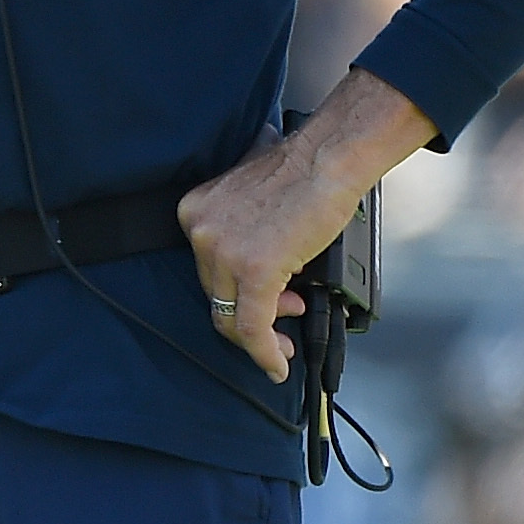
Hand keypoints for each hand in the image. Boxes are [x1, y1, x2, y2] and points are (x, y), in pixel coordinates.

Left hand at [179, 69, 433, 381]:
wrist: (327, 159)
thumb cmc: (302, 176)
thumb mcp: (253, 206)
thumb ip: (245, 240)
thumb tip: (263, 282)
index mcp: (196, 212)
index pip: (206, 271)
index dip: (236, 295)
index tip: (262, 308)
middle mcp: (199, 230)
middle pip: (216, 294)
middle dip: (250, 315)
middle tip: (282, 320)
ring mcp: (222, 251)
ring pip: (229, 315)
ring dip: (260, 337)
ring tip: (284, 341)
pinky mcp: (252, 269)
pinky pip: (251, 326)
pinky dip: (264, 352)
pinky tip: (277, 364)